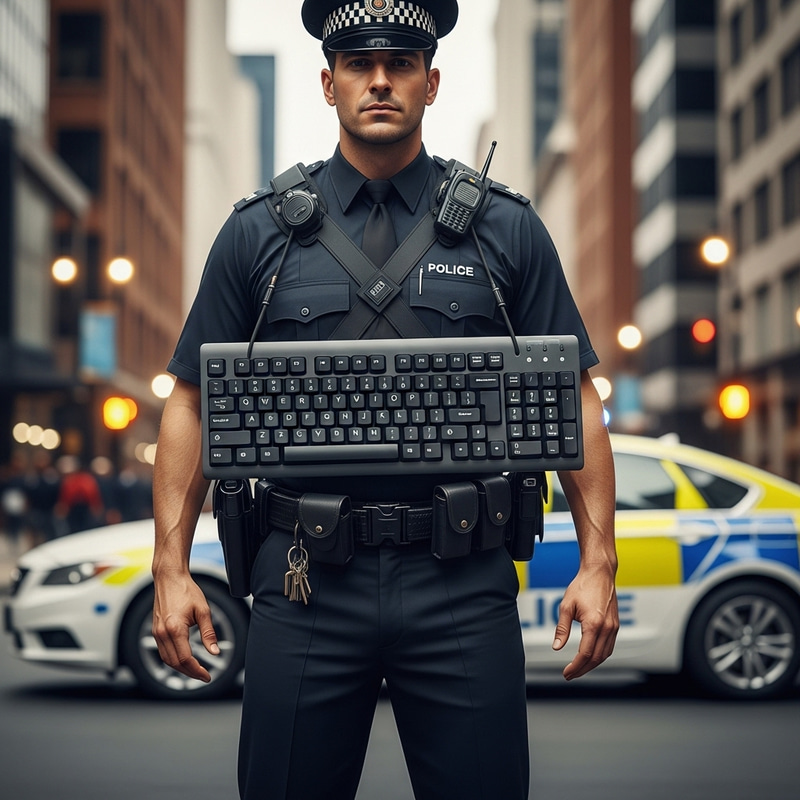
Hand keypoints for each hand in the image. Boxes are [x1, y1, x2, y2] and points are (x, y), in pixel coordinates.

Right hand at [152, 573, 219, 682]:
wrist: (169, 578)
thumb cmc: (186, 590)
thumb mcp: (203, 610)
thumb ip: (209, 633)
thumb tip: (215, 652)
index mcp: (175, 629)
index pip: (185, 659)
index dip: (197, 671)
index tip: (207, 676)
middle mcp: (162, 633)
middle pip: (175, 663)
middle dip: (190, 673)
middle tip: (203, 676)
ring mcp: (156, 633)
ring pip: (167, 660)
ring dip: (181, 668)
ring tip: (195, 670)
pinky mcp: (155, 630)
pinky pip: (163, 652)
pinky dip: (173, 660)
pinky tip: (184, 660)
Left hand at [552, 565, 618, 680]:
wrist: (599, 573)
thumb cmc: (582, 587)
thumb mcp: (566, 606)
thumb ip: (562, 628)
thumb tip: (556, 647)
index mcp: (594, 624)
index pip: (585, 653)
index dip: (575, 666)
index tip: (566, 673)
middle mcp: (607, 628)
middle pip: (596, 658)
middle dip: (582, 670)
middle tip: (569, 675)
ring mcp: (614, 627)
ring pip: (605, 655)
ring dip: (592, 665)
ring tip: (578, 669)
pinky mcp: (616, 625)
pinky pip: (609, 647)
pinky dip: (600, 656)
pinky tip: (590, 657)